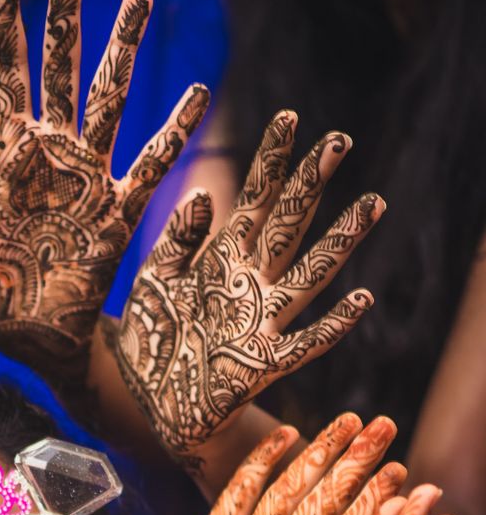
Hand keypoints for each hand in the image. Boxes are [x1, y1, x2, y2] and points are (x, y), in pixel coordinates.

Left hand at [0, 0, 207, 387]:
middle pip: (62, 65)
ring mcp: (89, 179)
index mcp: (8, 153)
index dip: (8, 14)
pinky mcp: (119, 214)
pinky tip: (195, 94)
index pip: (8, 68)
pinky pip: (152, 166)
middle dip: (67, 10)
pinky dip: (174, 133)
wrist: (29, 341)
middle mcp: (52, 154)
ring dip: (122, 50)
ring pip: (109, 98)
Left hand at [115, 112, 379, 469]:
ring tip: (371, 204)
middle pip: (288, 226)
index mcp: (223, 257)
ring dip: (340, 242)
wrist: (143, 396)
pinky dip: (333, 324)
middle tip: (340, 140)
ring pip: (308, 274)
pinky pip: (304, 344)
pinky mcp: (260, 365)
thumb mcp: (155, 275)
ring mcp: (259, 322)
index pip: (255, 199)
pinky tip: (361, 299)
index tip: (290, 117)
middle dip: (312, 183)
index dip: (272, 160)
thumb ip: (178, 237)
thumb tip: (202, 194)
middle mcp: (249, 283)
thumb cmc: (151, 333)